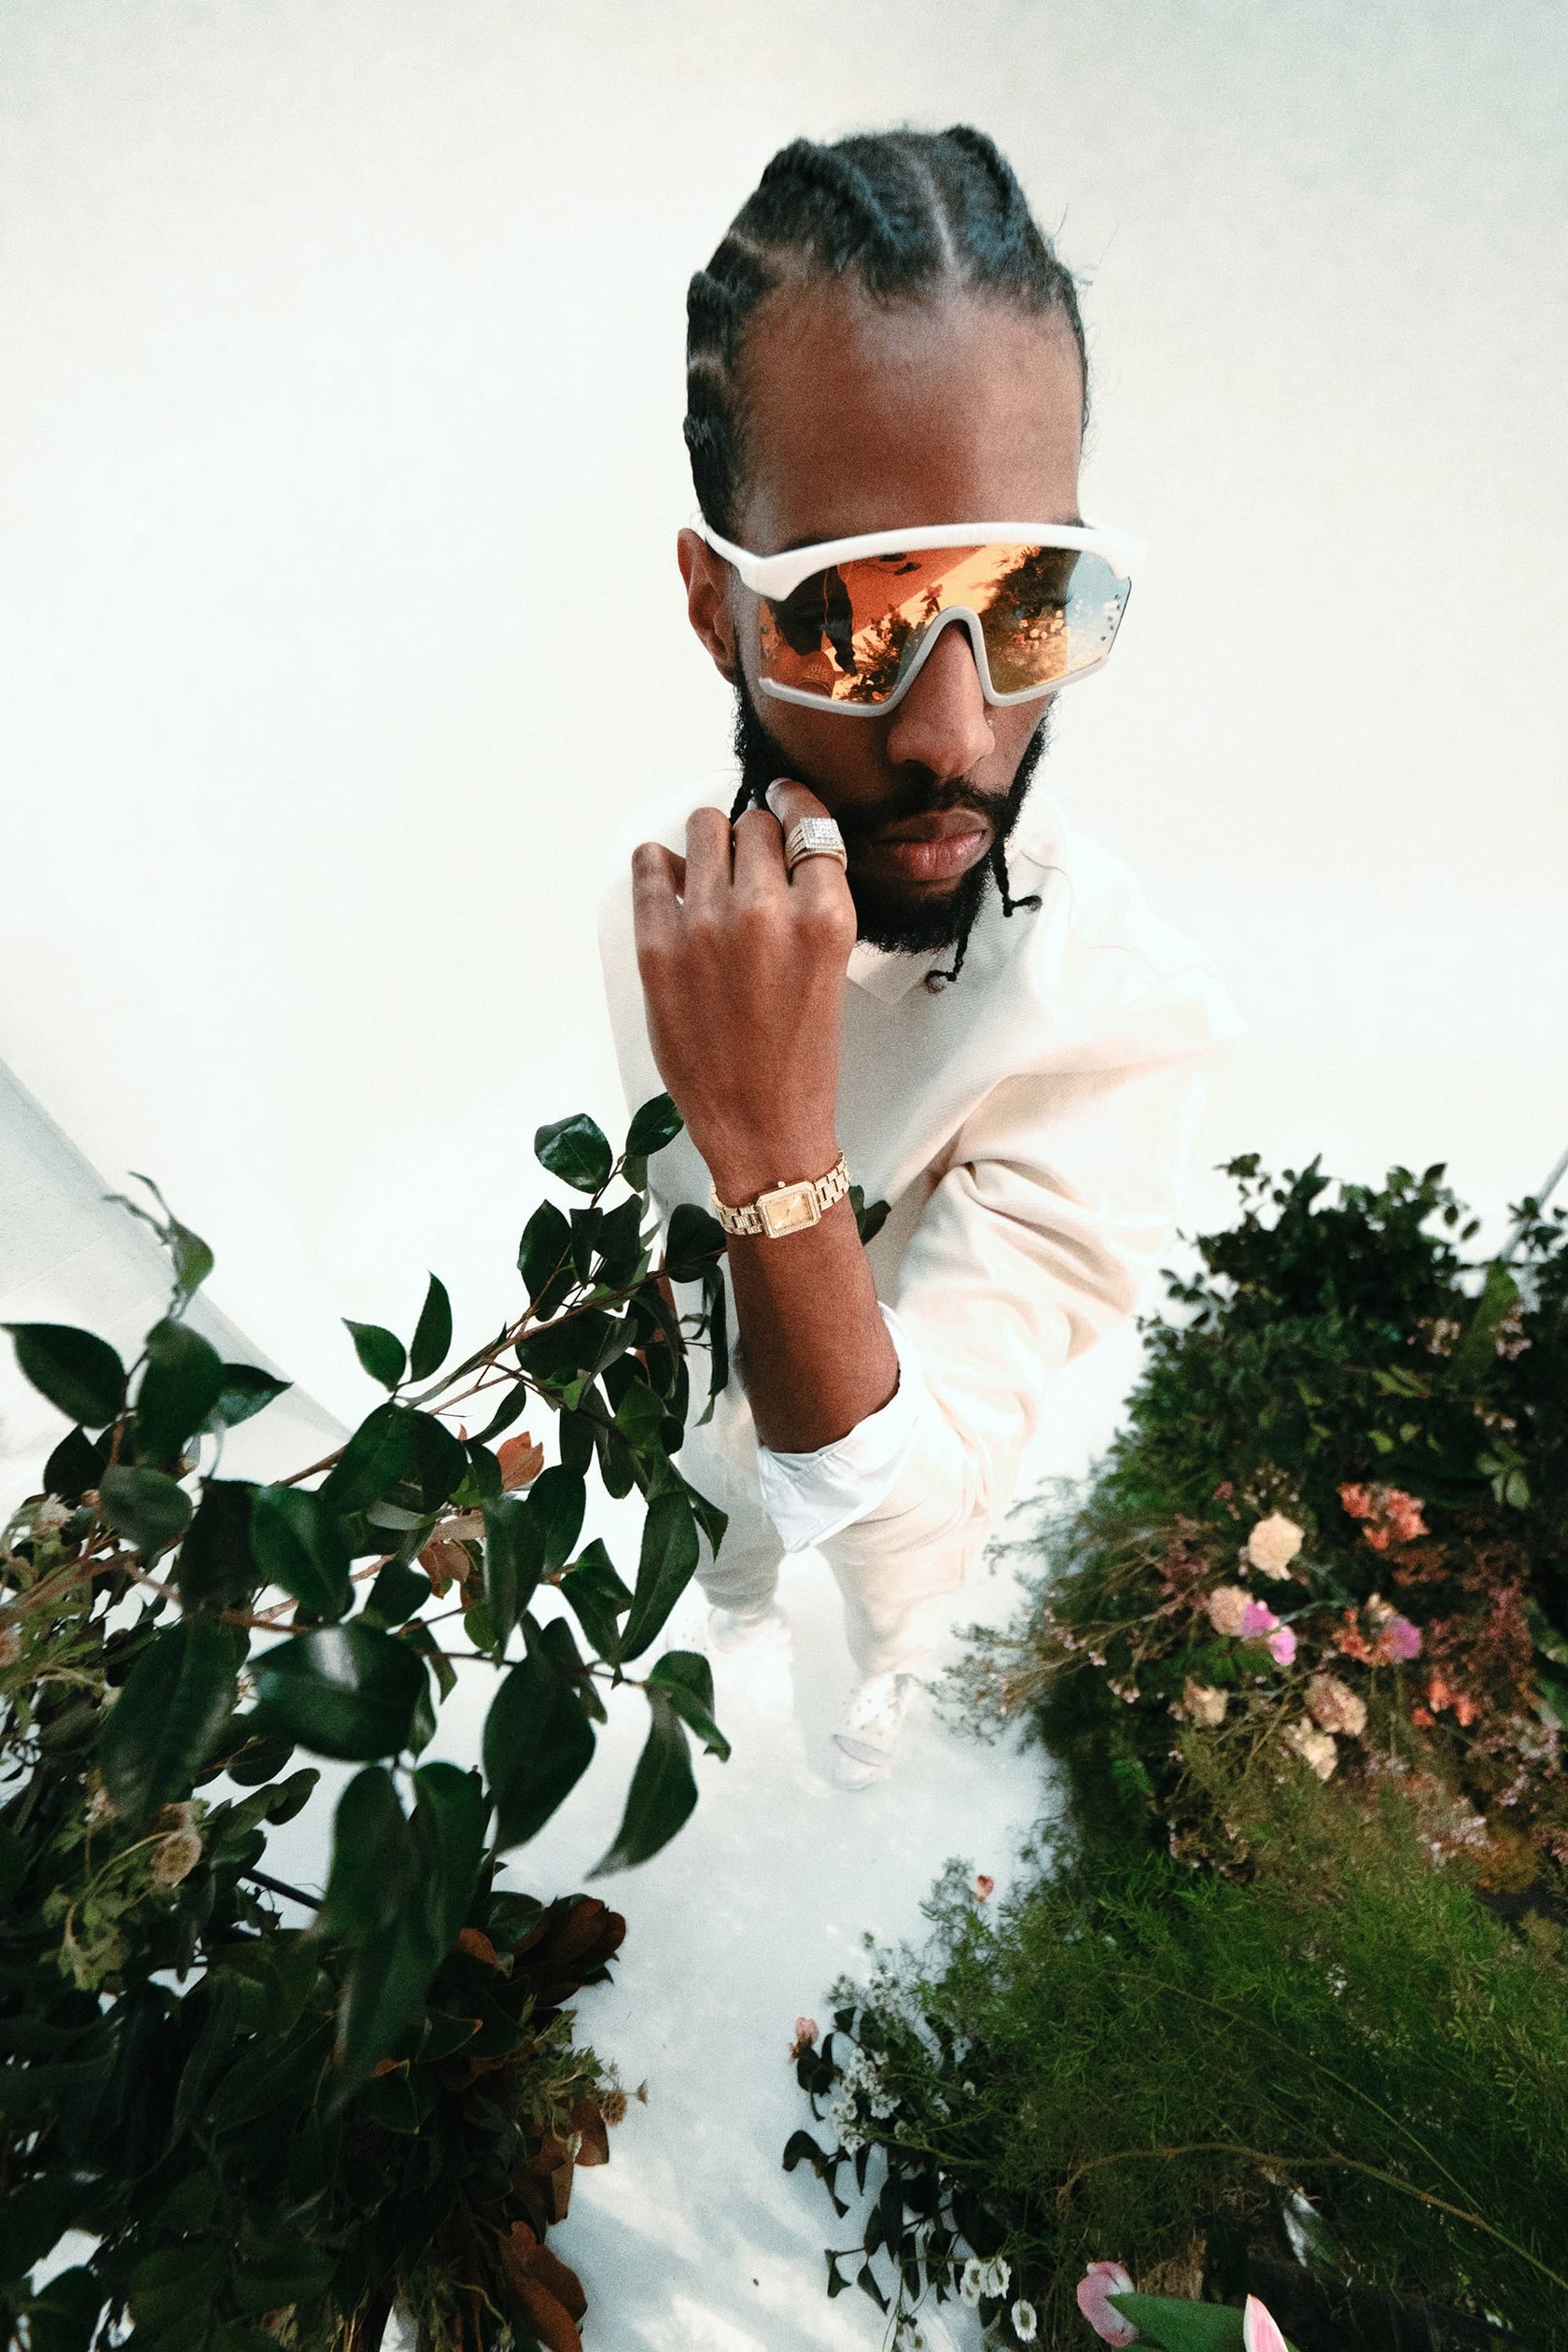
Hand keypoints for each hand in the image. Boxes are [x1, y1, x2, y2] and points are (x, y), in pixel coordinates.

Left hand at [631, 779, 855, 1201]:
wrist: (761, 1123)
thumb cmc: (800, 1055)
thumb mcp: (830, 967)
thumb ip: (807, 905)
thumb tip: (771, 846)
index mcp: (826, 916)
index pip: (810, 824)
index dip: (795, 808)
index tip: (784, 802)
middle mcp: (768, 909)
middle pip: (756, 823)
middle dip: (753, 839)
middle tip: (747, 867)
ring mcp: (708, 923)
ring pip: (704, 828)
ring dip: (710, 842)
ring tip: (711, 874)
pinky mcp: (658, 944)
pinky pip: (651, 862)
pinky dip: (662, 865)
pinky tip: (673, 885)